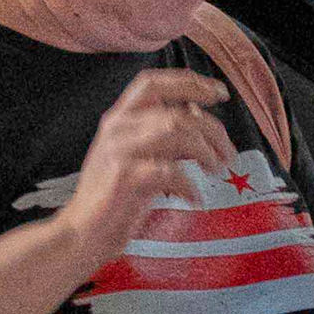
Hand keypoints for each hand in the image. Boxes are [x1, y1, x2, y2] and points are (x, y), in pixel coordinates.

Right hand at [55, 68, 238, 258]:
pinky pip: (172, 171)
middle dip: (214, 131)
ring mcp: (119, 151)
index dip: (188, 82)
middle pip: (178, 113)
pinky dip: (191, 186)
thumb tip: (199, 115)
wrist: (84, 230)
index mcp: (119, 118)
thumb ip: (162, 133)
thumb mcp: (138, 155)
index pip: (152, 83)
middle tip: (229, 154)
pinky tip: (194, 199)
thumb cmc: (116, 195)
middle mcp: (117, 128)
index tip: (219, 92)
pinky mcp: (125, 177)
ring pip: (178, 133)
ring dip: (207, 153)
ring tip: (215, 170)